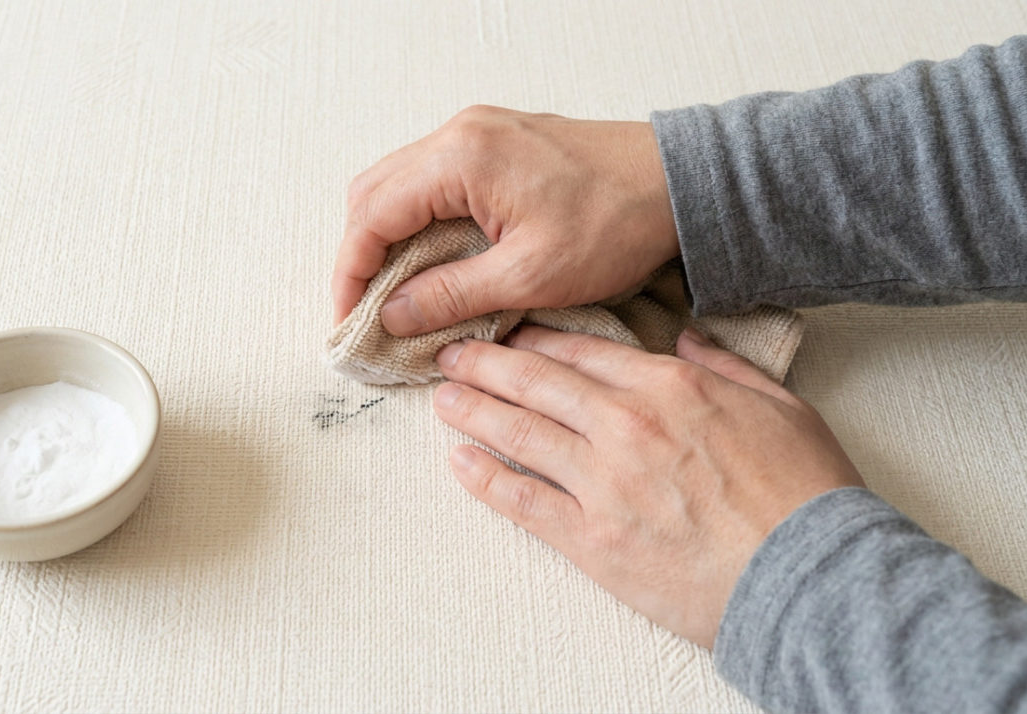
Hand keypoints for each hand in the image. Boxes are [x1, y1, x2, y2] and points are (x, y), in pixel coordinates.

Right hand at [334, 105, 678, 333]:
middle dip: (361, 254)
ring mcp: (478, 132)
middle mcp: (460, 133)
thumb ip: (450, 295)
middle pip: (373, 193)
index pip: (372, 215)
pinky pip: (432, 179)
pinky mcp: (497, 143)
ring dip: (389, 238)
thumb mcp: (530, 275)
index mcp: (460, 158)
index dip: (350, 273)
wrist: (678, 183)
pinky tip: (431, 262)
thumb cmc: (615, 223)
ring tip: (395, 294)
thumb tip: (391, 316)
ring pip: (399, 185)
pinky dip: (419, 221)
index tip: (349, 321)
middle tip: (366, 312)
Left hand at [431, 326, 864, 647]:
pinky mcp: (592, 539)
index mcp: (669, 387)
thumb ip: (726, 364)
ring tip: (442, 397)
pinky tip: (458, 463)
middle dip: (487, 364)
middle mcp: (625, 425)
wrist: (811, 576)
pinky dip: (485, 480)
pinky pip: (523, 502)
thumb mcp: (781, 404)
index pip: (582, 352)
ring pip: (519, 434)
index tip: (509, 331)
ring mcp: (603, 483)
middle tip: (451, 354)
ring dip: (474, 411)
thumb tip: (686, 337)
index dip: (537, 339)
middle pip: (537, 383)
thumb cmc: (806, 491)